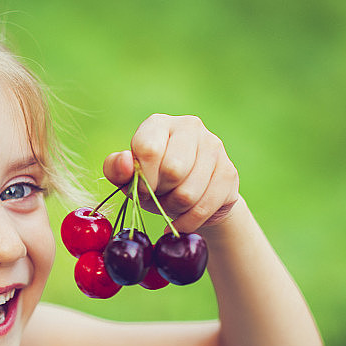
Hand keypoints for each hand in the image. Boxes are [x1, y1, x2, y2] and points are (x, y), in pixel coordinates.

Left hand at [103, 114, 239, 233]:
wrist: (189, 197)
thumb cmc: (152, 182)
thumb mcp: (128, 178)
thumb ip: (116, 169)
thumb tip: (126, 161)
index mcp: (159, 123)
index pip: (149, 149)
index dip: (143, 178)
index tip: (142, 189)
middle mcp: (190, 127)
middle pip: (173, 171)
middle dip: (160, 194)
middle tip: (159, 196)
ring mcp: (214, 147)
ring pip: (189, 193)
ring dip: (174, 208)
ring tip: (172, 203)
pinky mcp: (229, 172)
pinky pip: (205, 208)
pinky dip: (188, 222)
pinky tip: (181, 220)